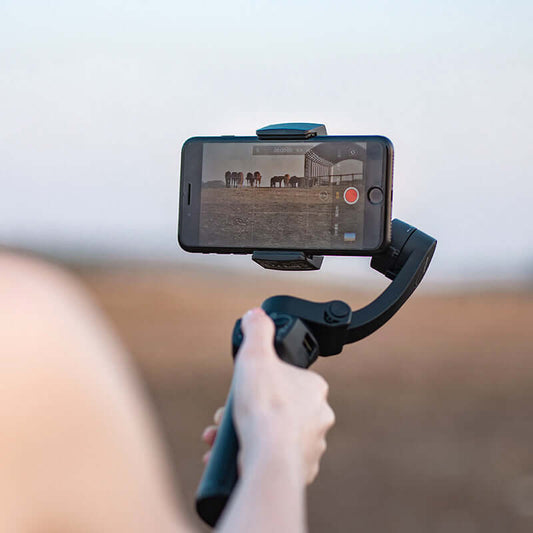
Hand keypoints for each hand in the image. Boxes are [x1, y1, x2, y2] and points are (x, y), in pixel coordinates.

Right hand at [232, 307, 334, 484]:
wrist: (269, 460)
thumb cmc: (265, 408)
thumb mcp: (255, 356)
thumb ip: (257, 330)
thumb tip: (256, 314)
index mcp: (313, 388)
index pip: (285, 379)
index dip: (259, 382)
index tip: (242, 391)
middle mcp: (318, 417)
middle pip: (276, 408)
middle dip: (249, 411)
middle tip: (227, 417)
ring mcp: (311, 446)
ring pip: (274, 436)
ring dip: (248, 435)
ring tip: (223, 439)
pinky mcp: (301, 471)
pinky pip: (275, 460)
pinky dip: (255, 458)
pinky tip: (237, 458)